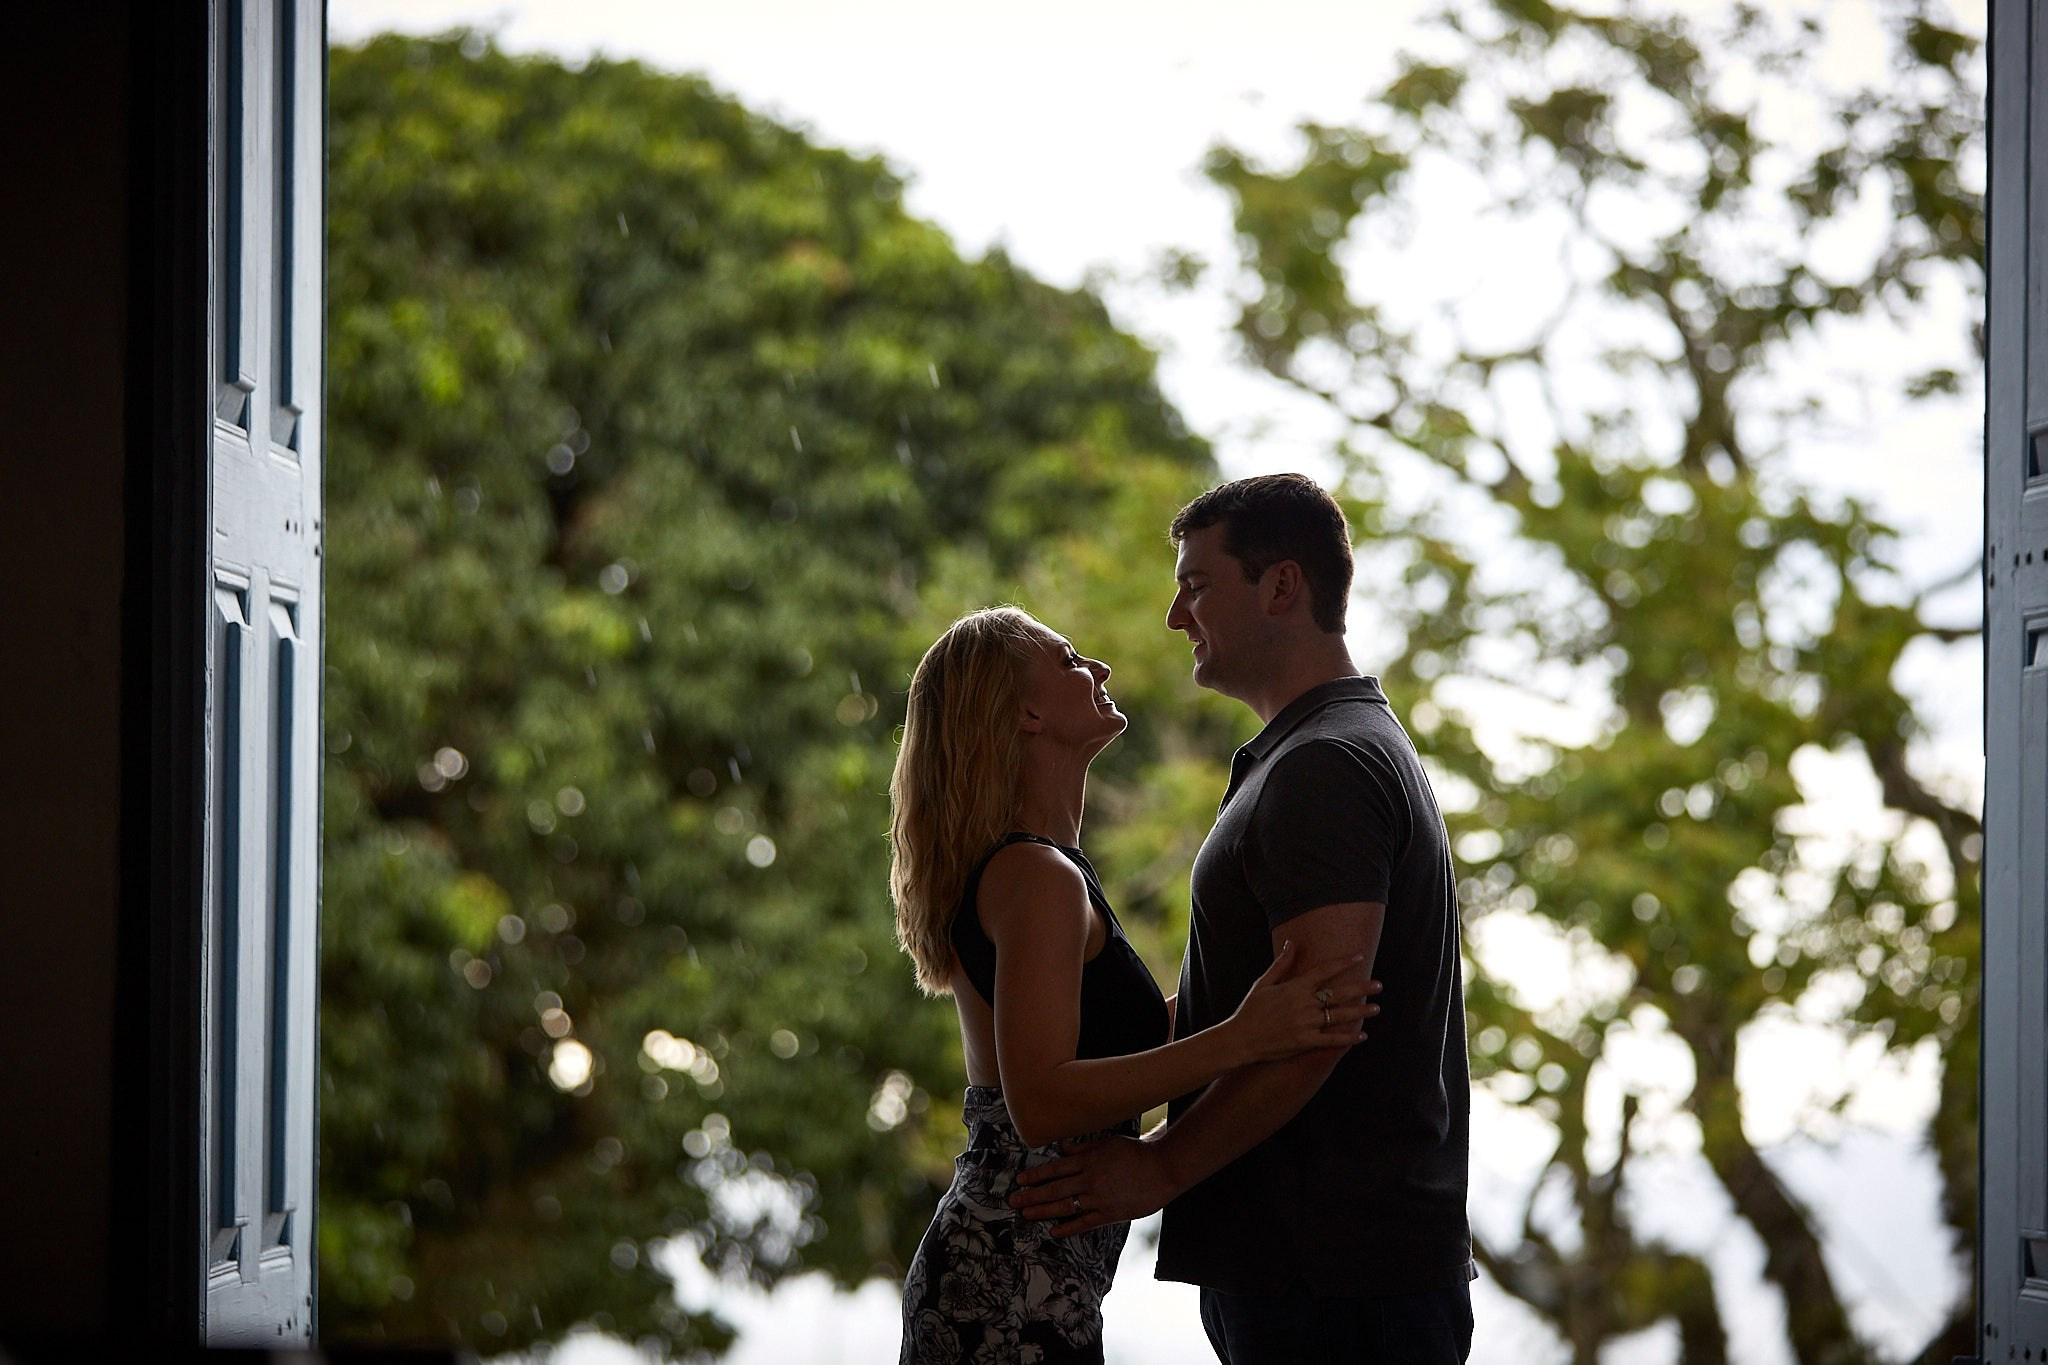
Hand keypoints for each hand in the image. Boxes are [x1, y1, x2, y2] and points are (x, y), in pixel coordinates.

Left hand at [1008, 1135, 1177, 1236]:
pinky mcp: (1110, 1213)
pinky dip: (1068, 1228)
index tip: (1021, 1180)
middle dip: (1032, 1195)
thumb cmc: (1137, 1152)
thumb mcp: (1108, 1143)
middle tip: (1013, 1200)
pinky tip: (1054, 1231)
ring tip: (1026, 1214)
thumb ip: (1083, 1148)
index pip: (1055, 1169)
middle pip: (1054, 1189)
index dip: (1036, 1176)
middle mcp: (1089, 1180)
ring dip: (1043, 1211)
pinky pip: (1084, 1222)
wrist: (1163, 1168)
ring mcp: (1099, 1198)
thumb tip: (1061, 1148)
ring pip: (1065, 1206)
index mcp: (1088, 1161)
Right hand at [1225, 941, 1381, 1064]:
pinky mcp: (1305, 1042)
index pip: (1323, 971)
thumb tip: (1293, 942)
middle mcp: (1302, 1005)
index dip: (1342, 963)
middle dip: (1360, 988)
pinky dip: (1347, 1038)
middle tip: (1378, 985)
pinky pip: (1331, 1040)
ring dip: (1360, 1012)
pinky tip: (1361, 1035)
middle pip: (1338, 994)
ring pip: (1338, 1016)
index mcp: (1293, 988)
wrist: (1240, 1039)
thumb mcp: (1263, 983)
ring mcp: (1305, 1024)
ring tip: (1376, 1008)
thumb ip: (1281, 964)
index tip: (1359, 958)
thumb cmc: (1250, 1010)